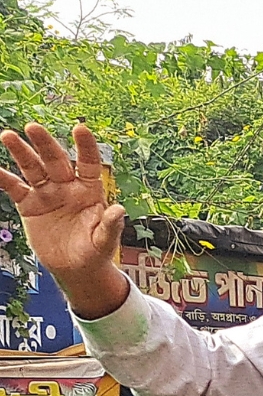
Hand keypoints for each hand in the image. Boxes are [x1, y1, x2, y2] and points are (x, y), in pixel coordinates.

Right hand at [0, 123, 128, 317]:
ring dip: (21, 153)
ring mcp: (47, 193)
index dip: (85, 147)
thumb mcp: (104, 241)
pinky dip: (3, 178)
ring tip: (8, 136)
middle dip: (45, 144)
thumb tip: (119, 210)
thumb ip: (110, 226)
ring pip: (33, 168)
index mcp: (89, 191)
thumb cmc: (95, 252)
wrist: (75, 268)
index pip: (88, 164)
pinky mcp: (29, 204)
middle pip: (55, 160)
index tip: (80, 128)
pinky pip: (14, 187)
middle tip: (33, 127)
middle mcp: (67, 186)